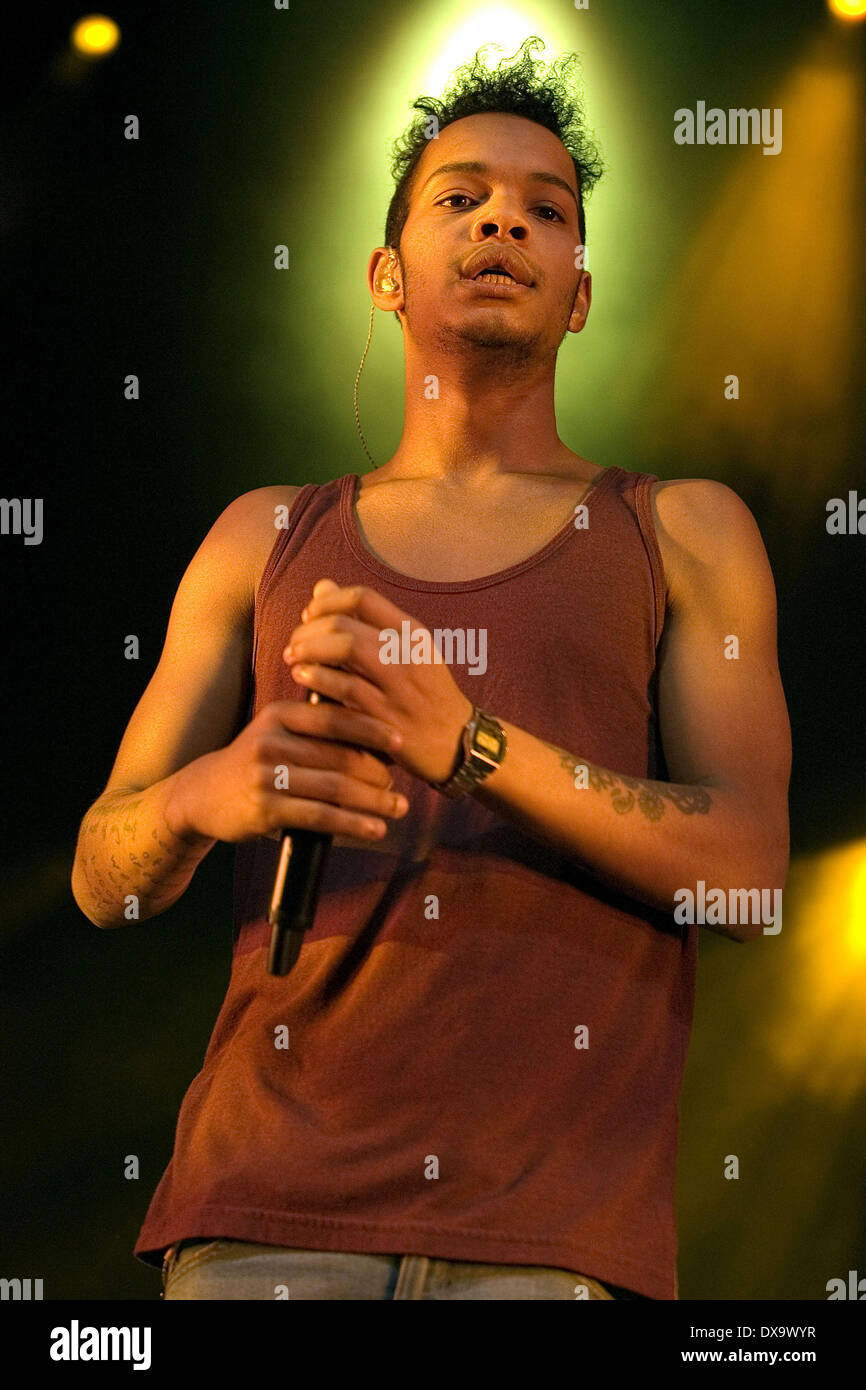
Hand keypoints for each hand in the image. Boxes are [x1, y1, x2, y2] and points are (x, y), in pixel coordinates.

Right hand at [166, 695, 409, 843]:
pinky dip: (354, 823)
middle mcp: (272, 740)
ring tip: (398, 808)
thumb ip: (316, 728)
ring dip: (374, 801)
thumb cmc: (255, 762)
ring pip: (336, 787)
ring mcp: (267, 775)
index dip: (373, 730)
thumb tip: (378, 734)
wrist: (203, 794)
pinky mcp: (266, 809)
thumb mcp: (276, 731)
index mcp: (280, 714)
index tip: (401, 741)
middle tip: (399, 786)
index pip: (336, 719)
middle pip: (341, 756)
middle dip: (378, 773)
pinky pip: (321, 816)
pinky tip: (375, 829)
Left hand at [284, 579, 473, 785]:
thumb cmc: (424, 694)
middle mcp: (409, 654)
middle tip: (294, 642)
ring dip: (309, 650)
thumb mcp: (406, 651)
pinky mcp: (387, 717)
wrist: (457, 743)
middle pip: (347, 623)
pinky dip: (318, 678)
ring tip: (293, 657)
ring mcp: (400, 686)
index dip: (327, 602)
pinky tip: (303, 677)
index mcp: (414, 633)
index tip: (310, 616)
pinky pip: (345, 689)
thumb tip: (321, 587)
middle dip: (309, 629)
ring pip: (346, 650)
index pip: (363, 598)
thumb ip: (363, 621)